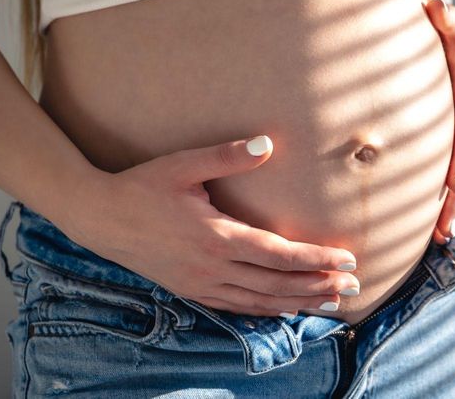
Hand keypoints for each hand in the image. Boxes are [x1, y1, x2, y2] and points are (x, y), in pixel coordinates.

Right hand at [61, 135, 361, 317]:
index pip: (280, 254)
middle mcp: (213, 268)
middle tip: (355, 286)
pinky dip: (267, 310)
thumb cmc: (142, 186)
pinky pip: (237, 307)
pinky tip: (284, 308)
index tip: (348, 259)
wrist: (98, 217)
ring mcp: (201, 285)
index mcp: (217, 237)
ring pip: (261, 302)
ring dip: (299, 302)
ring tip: (332, 302)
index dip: (317, 259)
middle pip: (278, 285)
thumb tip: (268, 144)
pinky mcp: (190, 291)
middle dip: (319, 285)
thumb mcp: (183, 165)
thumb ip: (227, 156)